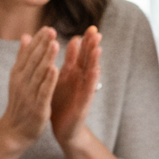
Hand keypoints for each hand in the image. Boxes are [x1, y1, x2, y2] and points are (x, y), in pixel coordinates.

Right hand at [0, 27, 59, 151]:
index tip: (47, 28)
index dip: (37, 41)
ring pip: (38, 73)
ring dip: (46, 58)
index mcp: (18, 74)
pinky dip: (48, 80)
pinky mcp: (37, 107)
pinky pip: (43, 92)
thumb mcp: (18, 78)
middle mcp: (22, 82)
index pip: (28, 54)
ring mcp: (29, 95)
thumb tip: (25, 36)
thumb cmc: (20, 103)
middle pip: (33, 61)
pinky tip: (55, 69)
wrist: (15, 131)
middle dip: (43, 45)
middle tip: (52, 31)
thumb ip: (23, 57)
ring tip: (55, 44)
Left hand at [51, 25, 101, 147]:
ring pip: (90, 73)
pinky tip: (95, 71)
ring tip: (97, 48)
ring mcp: (83, 92)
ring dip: (94, 61)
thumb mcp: (60, 78)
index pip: (81, 54)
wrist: (62, 129)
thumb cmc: (60, 103)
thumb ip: (66, 60)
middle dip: (92, 46)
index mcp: (72, 73)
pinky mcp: (83, 105)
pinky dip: (92, 81)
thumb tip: (69, 40)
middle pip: (88, 60)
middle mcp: (80, 80)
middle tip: (96, 31)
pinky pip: (88, 91)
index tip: (90, 28)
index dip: (85, 41)